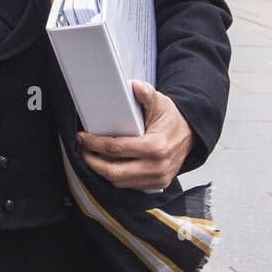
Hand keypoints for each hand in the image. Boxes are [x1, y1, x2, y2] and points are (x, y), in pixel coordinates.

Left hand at [77, 81, 193, 191]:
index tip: (82, 137)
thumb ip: (147, 94)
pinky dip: (114, 177)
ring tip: (90, 156)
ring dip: (100, 170)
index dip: (95, 144)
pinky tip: (106, 164)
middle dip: (92, 161)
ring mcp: (158, 178)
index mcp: (156, 147)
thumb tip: (135, 85)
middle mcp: (157, 167)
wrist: (190, 134)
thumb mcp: (160, 103)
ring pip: (119, 182)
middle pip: (114, 172)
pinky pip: (128, 185)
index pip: (116, 149)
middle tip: (81, 149)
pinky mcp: (156, 184)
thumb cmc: (172, 119)